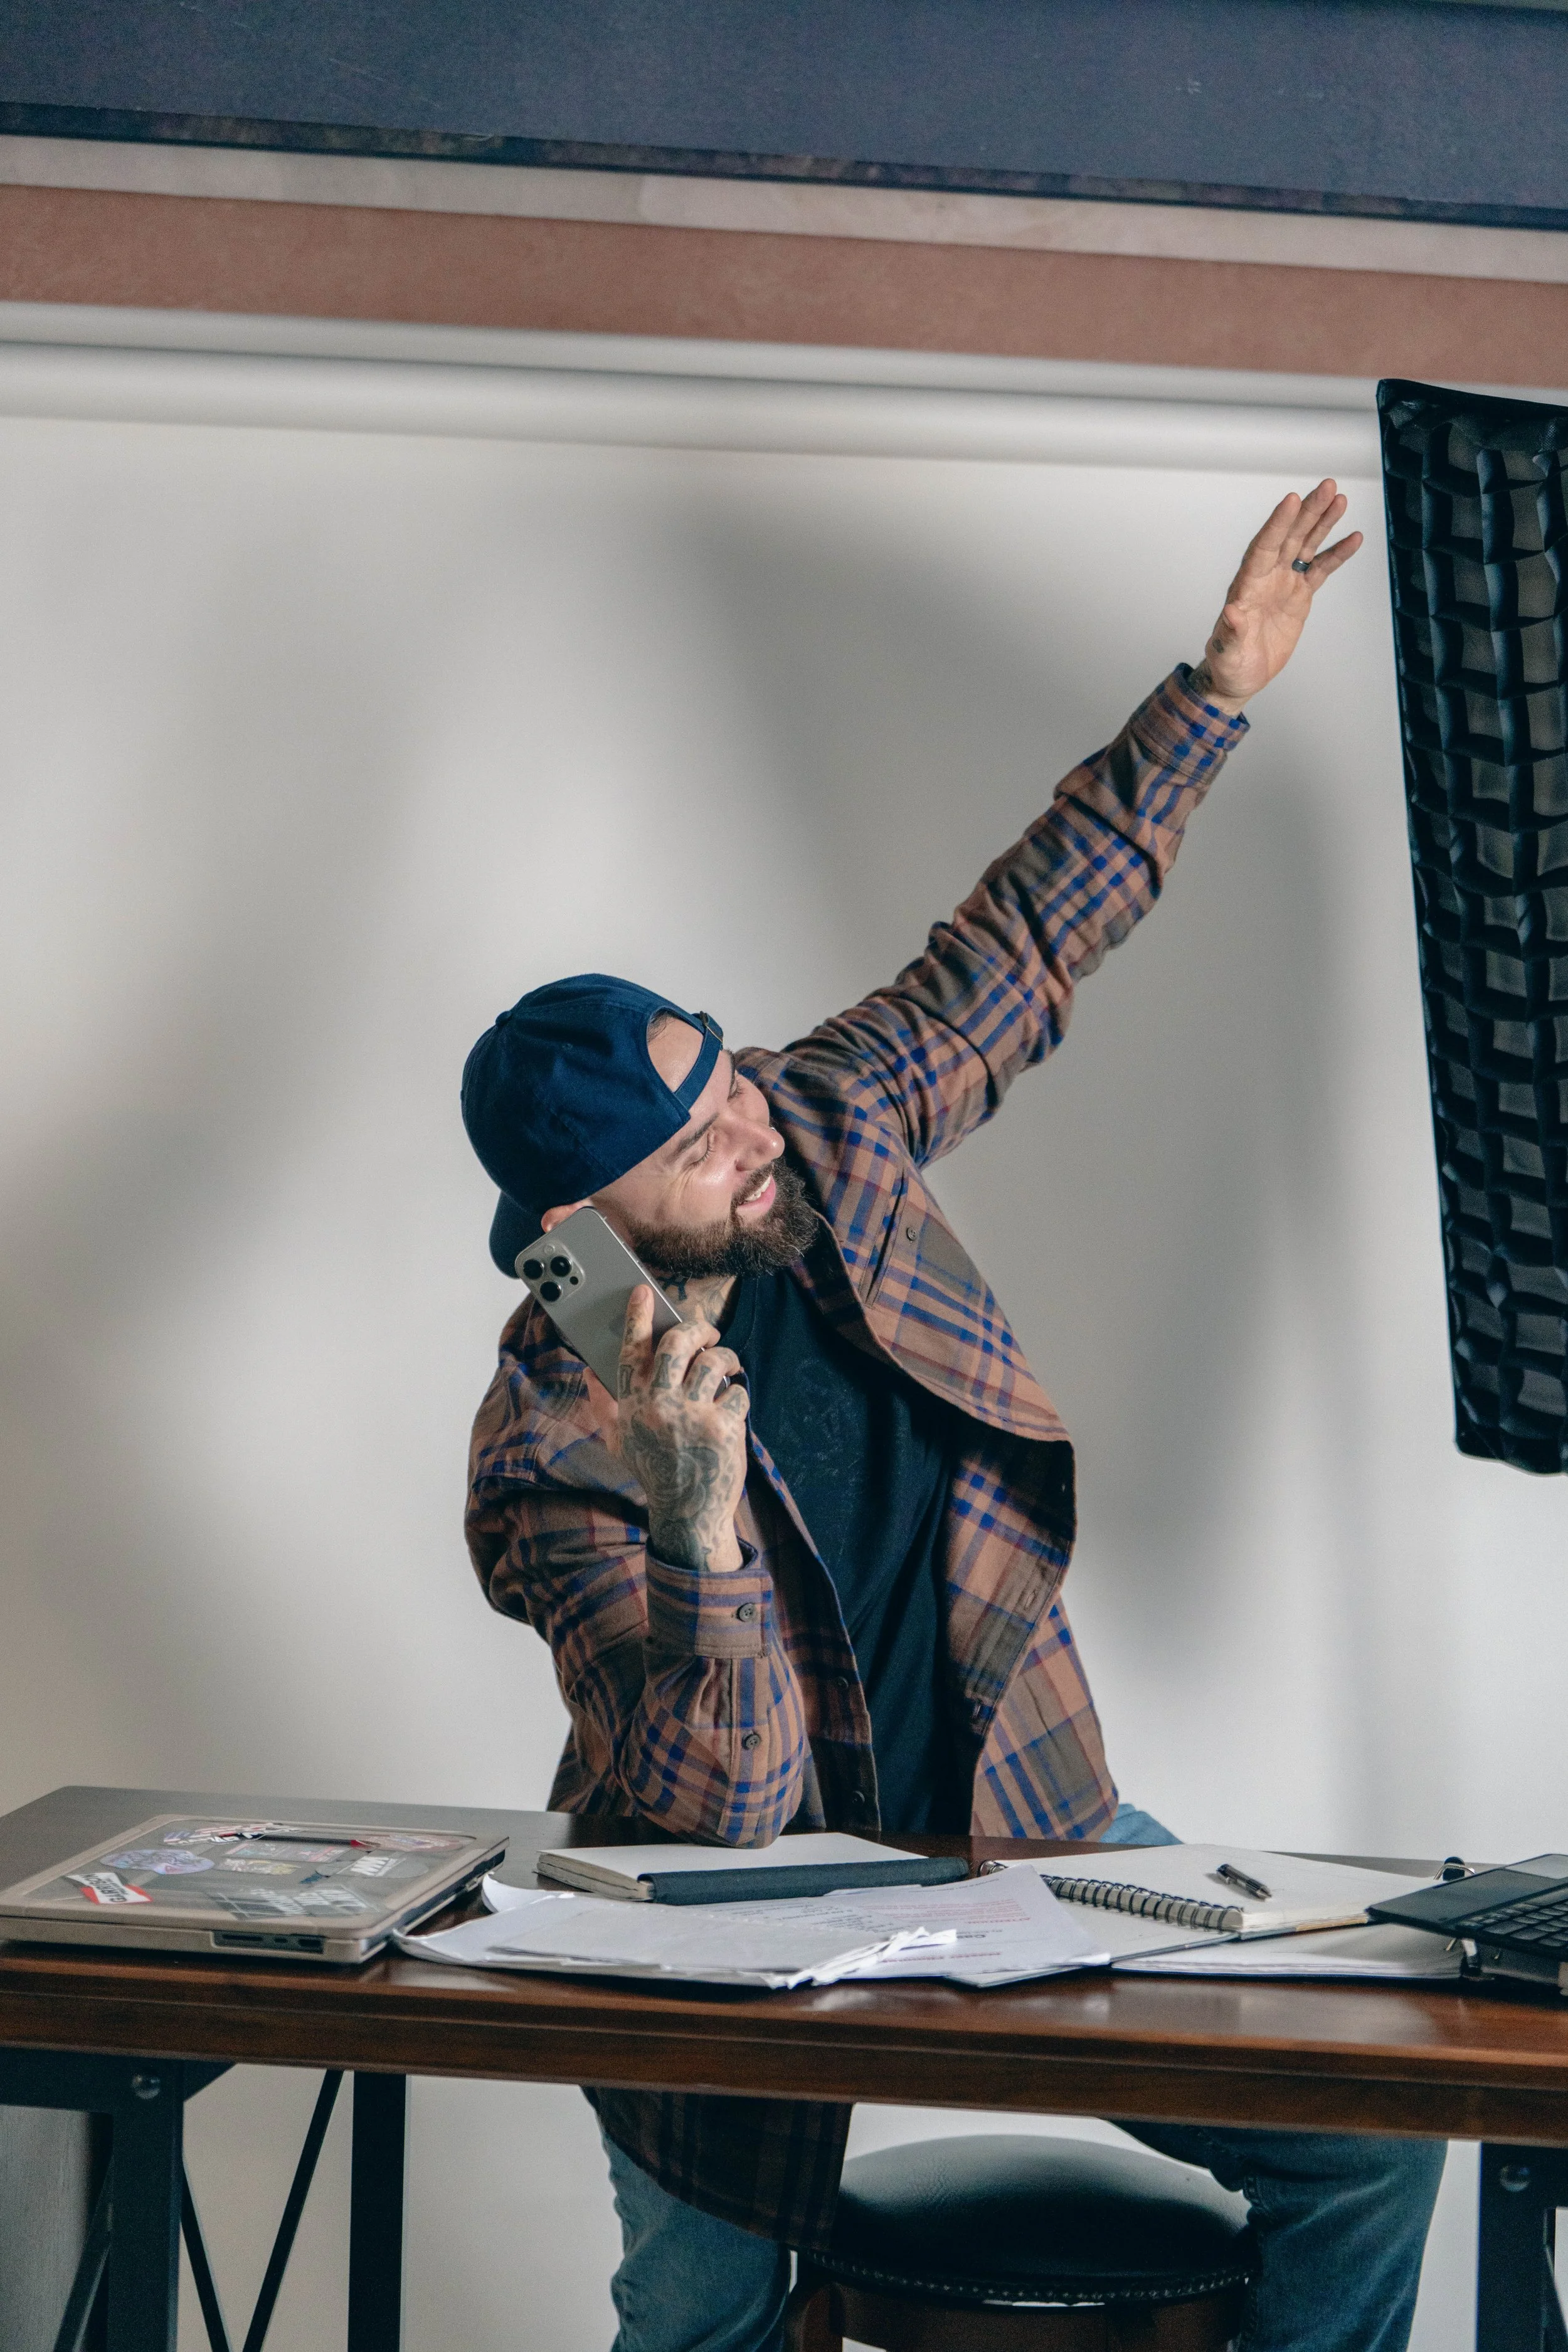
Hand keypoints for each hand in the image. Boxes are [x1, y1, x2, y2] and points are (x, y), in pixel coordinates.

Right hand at [617, 1288, 748, 1573]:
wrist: (688, 1514)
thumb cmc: (654, 1472)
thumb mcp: (619, 1442)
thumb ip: (603, 1405)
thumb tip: (588, 1371)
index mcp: (633, 1405)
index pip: (631, 1350)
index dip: (637, 1317)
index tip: (642, 1293)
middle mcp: (660, 1406)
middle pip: (678, 1344)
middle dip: (697, 1328)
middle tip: (706, 1332)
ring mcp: (693, 1416)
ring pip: (714, 1362)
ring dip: (725, 1359)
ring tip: (726, 1367)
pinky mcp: (723, 1428)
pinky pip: (738, 1391)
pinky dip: (738, 1395)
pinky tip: (732, 1409)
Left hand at [1191, 479, 1362, 712]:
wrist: (1239, 676)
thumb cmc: (1228, 665)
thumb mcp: (1227, 653)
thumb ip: (1231, 632)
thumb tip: (1231, 612)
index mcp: (1246, 586)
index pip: (1263, 548)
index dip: (1278, 524)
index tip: (1291, 501)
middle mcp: (1266, 578)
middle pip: (1289, 537)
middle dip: (1307, 511)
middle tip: (1327, 486)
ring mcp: (1283, 583)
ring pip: (1306, 545)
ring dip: (1322, 522)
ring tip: (1340, 499)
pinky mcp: (1298, 595)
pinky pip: (1321, 569)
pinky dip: (1337, 554)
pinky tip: (1353, 537)